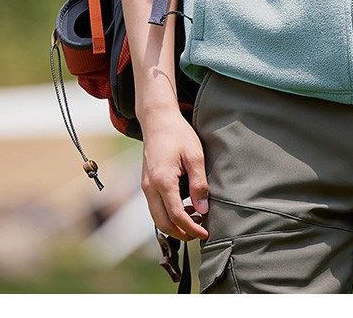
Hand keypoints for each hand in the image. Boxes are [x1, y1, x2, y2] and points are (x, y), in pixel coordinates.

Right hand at [140, 109, 209, 241]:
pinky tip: (185, 208)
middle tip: (200, 232)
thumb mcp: (195, 156)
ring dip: (175, 225)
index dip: (191, 228)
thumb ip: (198, 184)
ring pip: (157, 218)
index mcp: (162, 181)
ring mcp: (146, 186)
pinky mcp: (147, 184)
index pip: (176, 216)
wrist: (158, 120)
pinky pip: (155, 207)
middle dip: (181, 233)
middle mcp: (150, 188)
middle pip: (162, 224)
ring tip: (196, 219)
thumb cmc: (178, 134)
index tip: (206, 233)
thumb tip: (202, 210)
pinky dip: (169, 214)